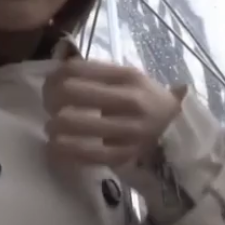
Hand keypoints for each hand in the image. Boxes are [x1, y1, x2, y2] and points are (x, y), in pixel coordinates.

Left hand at [42, 59, 184, 167]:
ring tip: (52, 126)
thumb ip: (94, 73)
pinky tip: (54, 146)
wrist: (175, 127)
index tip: (50, 83)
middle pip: (70, 92)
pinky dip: (63, 150)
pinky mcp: (124, 154)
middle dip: (50, 98)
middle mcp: (129, 100)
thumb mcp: (125, 76)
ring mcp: (128, 129)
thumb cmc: (143, 97)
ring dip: (53, 125)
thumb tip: (54, 73)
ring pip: (74, 123)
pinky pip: (86, 153)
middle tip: (49, 105)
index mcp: (127, 76)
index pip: (76, 69)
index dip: (54, 76)